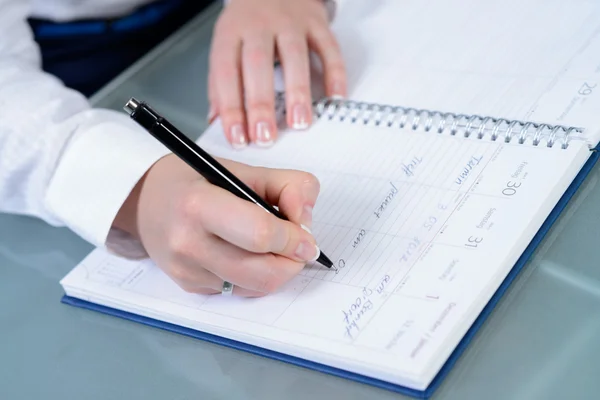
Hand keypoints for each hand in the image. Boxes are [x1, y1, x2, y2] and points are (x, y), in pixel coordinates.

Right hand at [113, 154, 320, 296]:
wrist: (143, 200)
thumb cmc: (194, 180)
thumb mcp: (241, 169)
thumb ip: (285, 185)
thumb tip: (306, 221)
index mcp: (199, 205)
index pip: (259, 234)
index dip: (292, 238)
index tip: (306, 236)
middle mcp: (188, 244)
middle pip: (262, 273)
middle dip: (292, 262)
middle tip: (298, 246)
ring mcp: (187, 271)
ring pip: (255, 288)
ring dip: (277, 271)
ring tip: (275, 247)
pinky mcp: (190, 287)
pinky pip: (239, 291)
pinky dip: (256, 277)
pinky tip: (248, 255)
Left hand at [208, 0, 346, 147]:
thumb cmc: (247, 24)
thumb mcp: (225, 46)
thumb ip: (220, 85)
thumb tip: (217, 123)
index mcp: (231, 32)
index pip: (226, 73)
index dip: (231, 108)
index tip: (237, 137)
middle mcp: (259, 24)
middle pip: (258, 64)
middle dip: (261, 104)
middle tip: (266, 136)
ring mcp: (290, 21)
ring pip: (295, 55)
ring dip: (298, 92)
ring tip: (299, 123)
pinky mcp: (317, 21)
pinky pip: (329, 47)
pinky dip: (335, 73)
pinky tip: (335, 97)